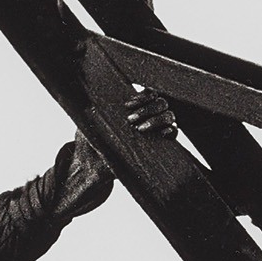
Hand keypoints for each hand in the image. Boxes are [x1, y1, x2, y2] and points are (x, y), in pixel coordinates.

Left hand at [55, 87, 177, 216]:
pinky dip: (170, 131)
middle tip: (130, 120)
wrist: (91, 166)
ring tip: (139, 129)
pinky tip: (161, 134)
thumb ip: (94, 108)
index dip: (142, 96)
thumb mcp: (90, 120)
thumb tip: (93, 99)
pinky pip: (172, 134)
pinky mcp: (159, 146)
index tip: (127, 106)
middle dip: (148, 109)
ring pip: (168, 116)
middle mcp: (146, 117)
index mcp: (133, 107)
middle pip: (161, 103)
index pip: (149, 94)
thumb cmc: (89, 141)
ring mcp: (155, 131)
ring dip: (156, 119)